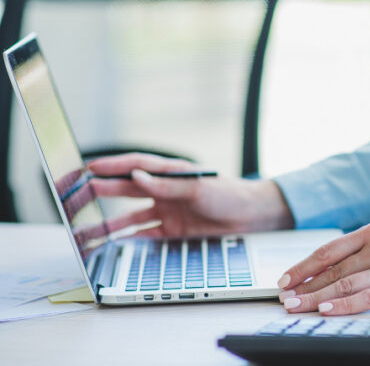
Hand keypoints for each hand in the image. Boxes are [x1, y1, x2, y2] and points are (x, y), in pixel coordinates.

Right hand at [88, 153, 293, 236]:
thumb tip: (136, 177)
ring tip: (85, 229)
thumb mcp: (198, 187)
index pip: (135, 166)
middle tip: (76, 196)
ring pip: (130, 217)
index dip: (111, 167)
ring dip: (109, 223)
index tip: (88, 168)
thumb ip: (167, 184)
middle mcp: (164, 191)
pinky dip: (128, 240)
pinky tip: (111, 245)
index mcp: (170, 172)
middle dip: (100, 193)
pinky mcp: (172, 231)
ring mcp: (166, 211)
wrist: (252, 216)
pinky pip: (144, 235)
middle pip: (125, 191)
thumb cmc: (229, 194)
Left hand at [277, 217, 369, 314]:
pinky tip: (327, 309)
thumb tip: (336, 265)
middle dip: (304, 285)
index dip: (304, 265)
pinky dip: (343, 304)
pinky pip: (366, 297)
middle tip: (284, 297)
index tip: (286, 278)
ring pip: (344, 283)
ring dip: (316, 297)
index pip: (329, 249)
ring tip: (297, 306)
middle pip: (332, 268)